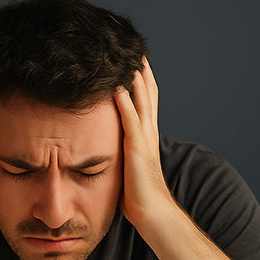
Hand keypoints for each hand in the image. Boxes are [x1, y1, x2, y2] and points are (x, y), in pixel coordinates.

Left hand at [114, 58, 173, 227]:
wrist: (152, 212)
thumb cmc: (138, 194)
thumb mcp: (128, 164)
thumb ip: (122, 148)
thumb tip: (106, 142)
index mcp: (147, 134)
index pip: (146, 99)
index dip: (141, 78)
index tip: (133, 59)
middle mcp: (149, 131)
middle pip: (147, 92)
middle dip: (140, 69)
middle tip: (133, 47)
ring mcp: (144, 139)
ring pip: (142, 100)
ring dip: (135, 78)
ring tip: (126, 57)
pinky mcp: (137, 149)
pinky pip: (131, 120)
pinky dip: (125, 102)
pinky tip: (118, 87)